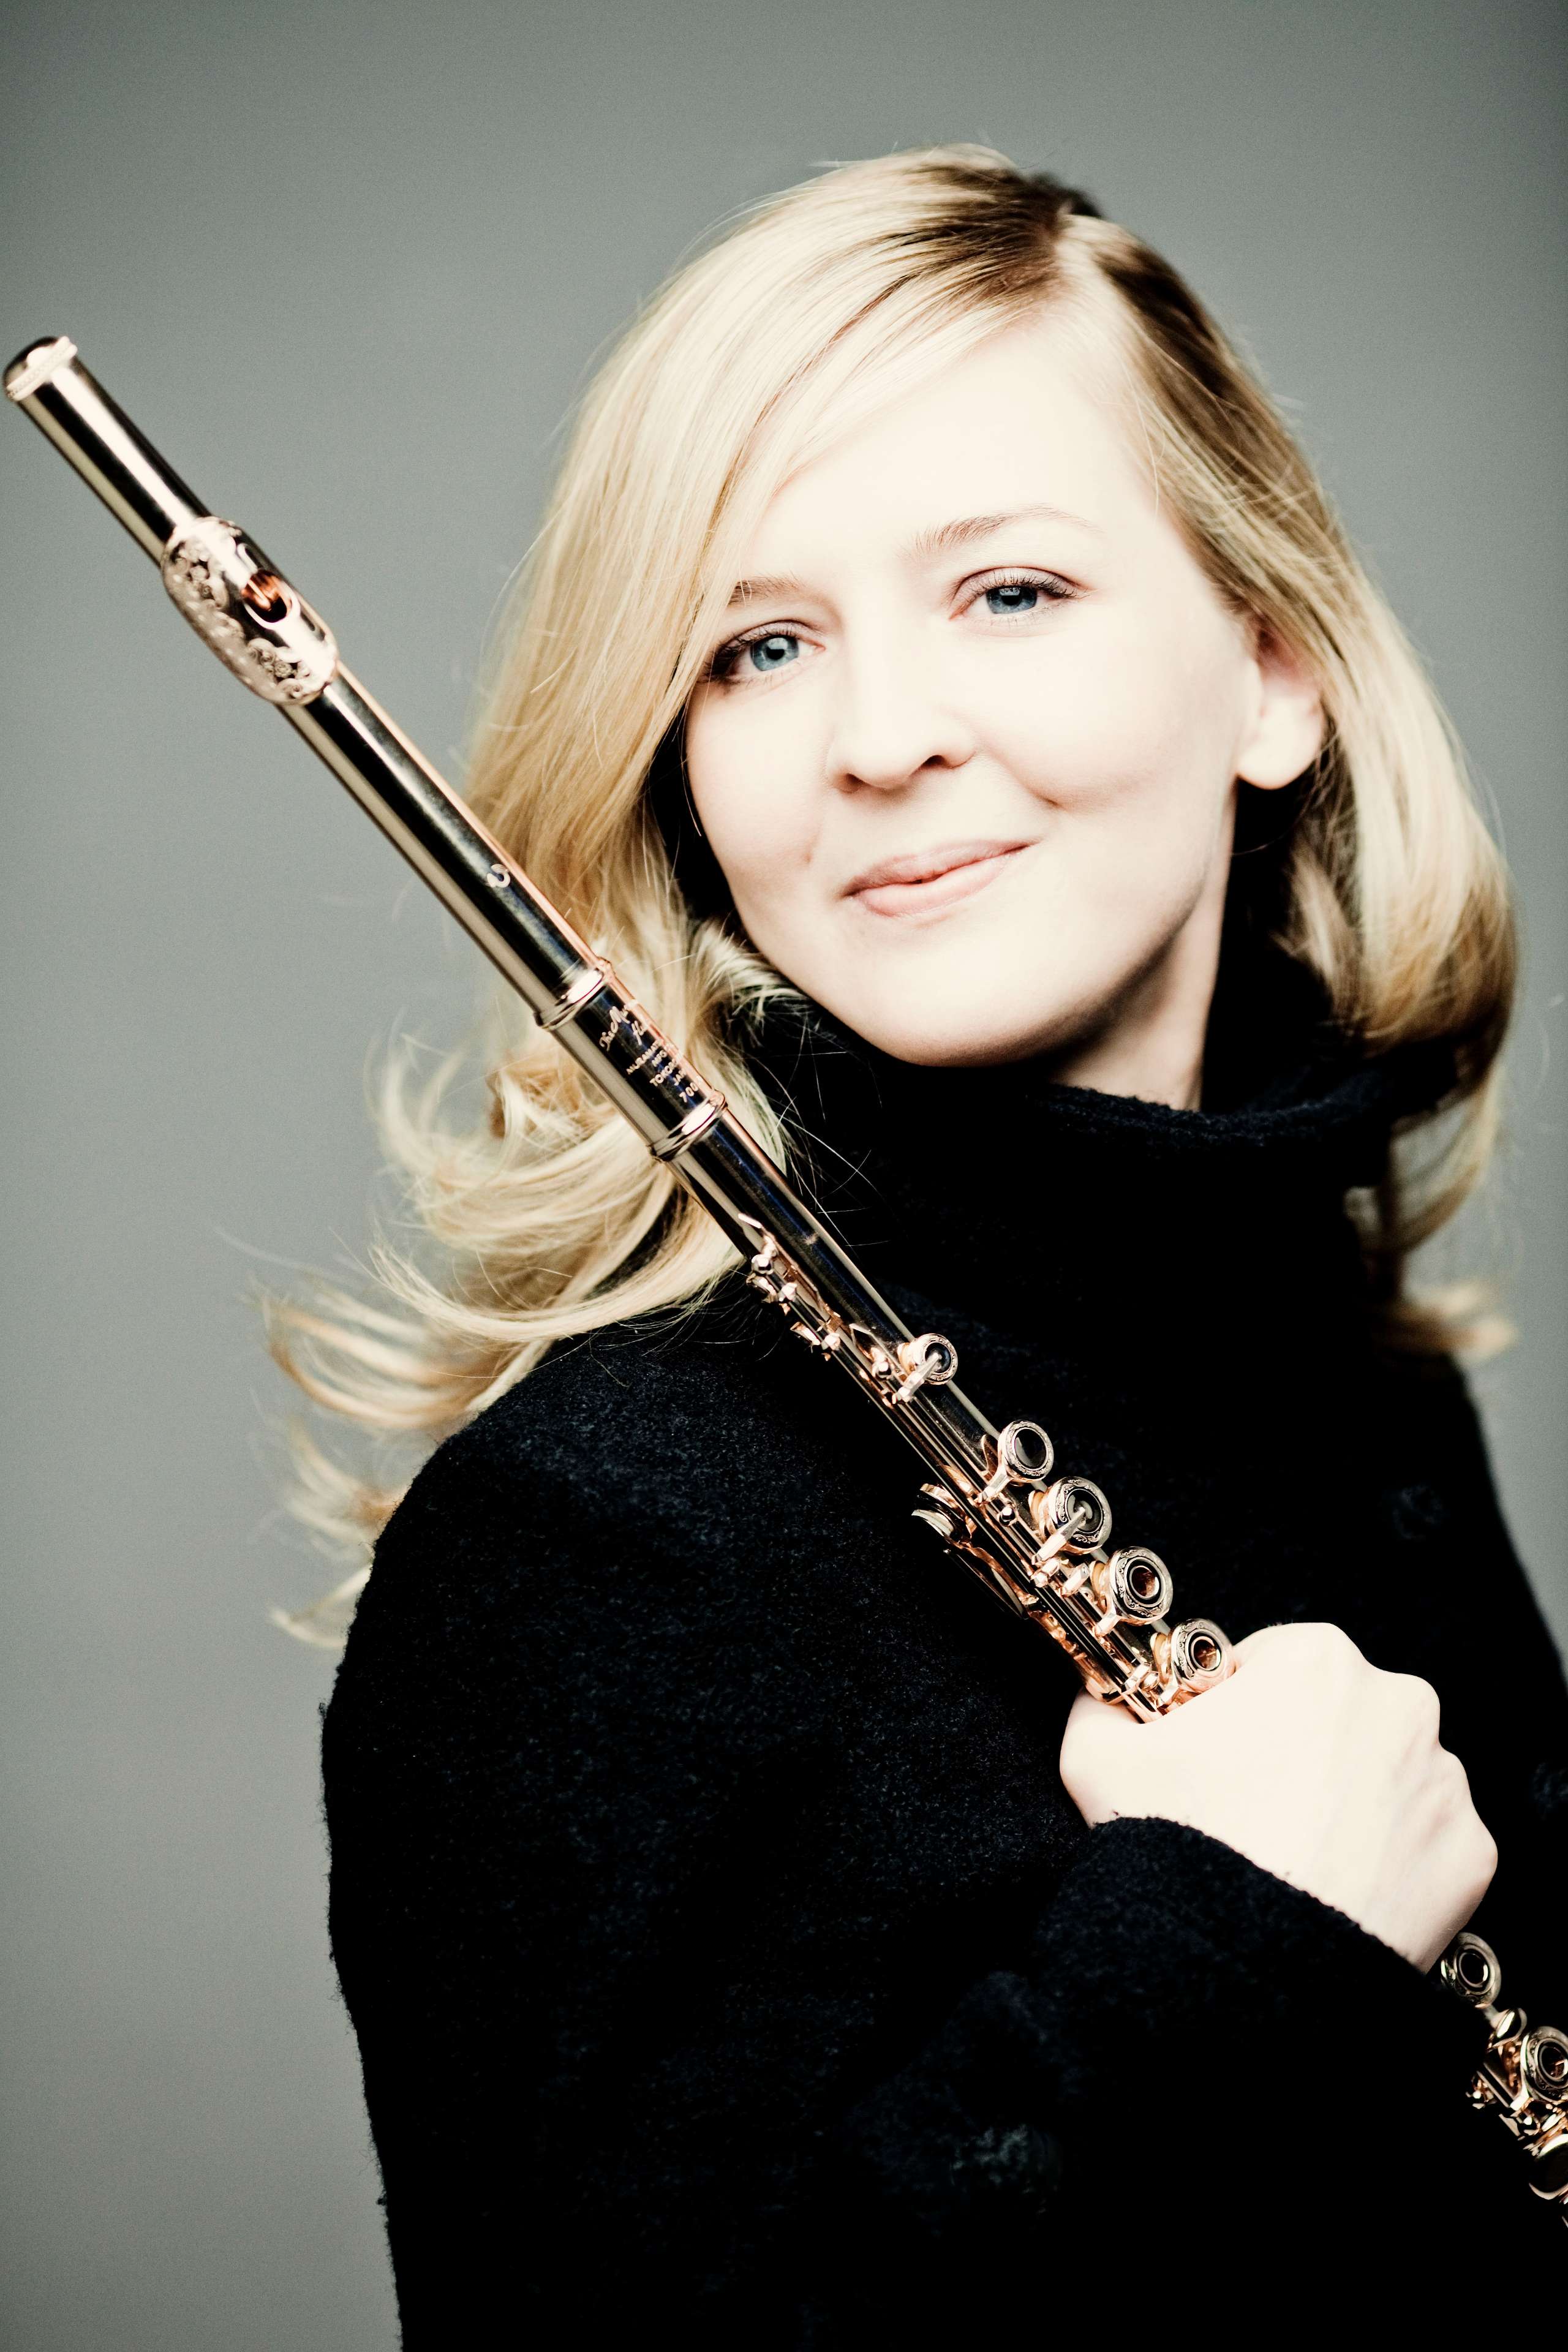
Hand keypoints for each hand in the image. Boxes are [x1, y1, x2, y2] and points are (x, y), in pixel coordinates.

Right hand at [1059, 1621, 1495, 1970]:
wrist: (1245, 1968)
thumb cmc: (1179, 1844)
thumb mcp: (1097, 1756)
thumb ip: (1095, 1706)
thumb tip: (1095, 1699)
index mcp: (1316, 1658)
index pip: (1270, 1666)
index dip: (1232, 1712)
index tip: (1213, 1757)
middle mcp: (1398, 1704)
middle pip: (1338, 1718)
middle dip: (1300, 1754)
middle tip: (1250, 1813)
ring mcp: (1443, 1783)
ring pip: (1389, 1780)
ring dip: (1350, 1807)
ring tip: (1294, 1859)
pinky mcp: (1471, 1855)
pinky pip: (1426, 1848)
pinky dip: (1390, 1866)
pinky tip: (1339, 1891)